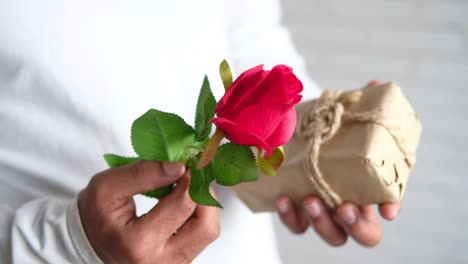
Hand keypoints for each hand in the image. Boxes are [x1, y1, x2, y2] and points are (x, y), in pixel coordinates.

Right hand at [78, 161, 219, 263]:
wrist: (91, 240)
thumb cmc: (97, 215)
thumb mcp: (107, 186)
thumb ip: (142, 174)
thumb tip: (178, 167)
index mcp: (139, 244)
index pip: (182, 206)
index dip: (189, 179)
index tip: (185, 164)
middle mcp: (161, 261)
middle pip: (206, 226)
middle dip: (203, 194)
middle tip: (190, 177)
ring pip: (208, 231)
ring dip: (204, 204)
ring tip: (185, 189)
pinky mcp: (180, 261)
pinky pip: (202, 236)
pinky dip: (199, 215)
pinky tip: (183, 204)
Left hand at [276, 80, 397, 246]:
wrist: (292, 136)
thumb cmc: (326, 129)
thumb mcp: (341, 115)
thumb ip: (359, 102)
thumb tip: (374, 85)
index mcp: (367, 183)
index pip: (388, 201)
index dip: (391, 206)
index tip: (388, 210)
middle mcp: (350, 203)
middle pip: (366, 233)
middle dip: (358, 226)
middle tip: (344, 208)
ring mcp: (325, 212)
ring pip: (333, 235)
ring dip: (324, 223)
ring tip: (311, 200)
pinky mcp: (299, 213)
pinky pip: (298, 225)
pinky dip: (292, 218)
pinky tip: (284, 199)